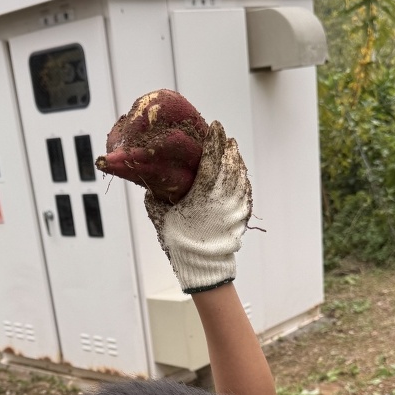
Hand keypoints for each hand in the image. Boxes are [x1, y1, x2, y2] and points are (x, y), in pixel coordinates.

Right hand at [145, 122, 251, 293]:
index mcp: (204, 192)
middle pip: (230, 162)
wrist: (204, 268)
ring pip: (240, 174)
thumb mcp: (162, 219)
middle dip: (227, 147)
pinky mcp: (242, 215)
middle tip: (223, 137)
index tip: (214, 125)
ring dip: (236, 160)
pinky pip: (245, 190)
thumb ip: (155, 199)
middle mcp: (224, 195)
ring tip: (232, 151)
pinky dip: (242, 178)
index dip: (214, 138)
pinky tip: (239, 174)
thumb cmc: (181, 244)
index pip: (212, 157)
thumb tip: (149, 185)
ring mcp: (236, 205)